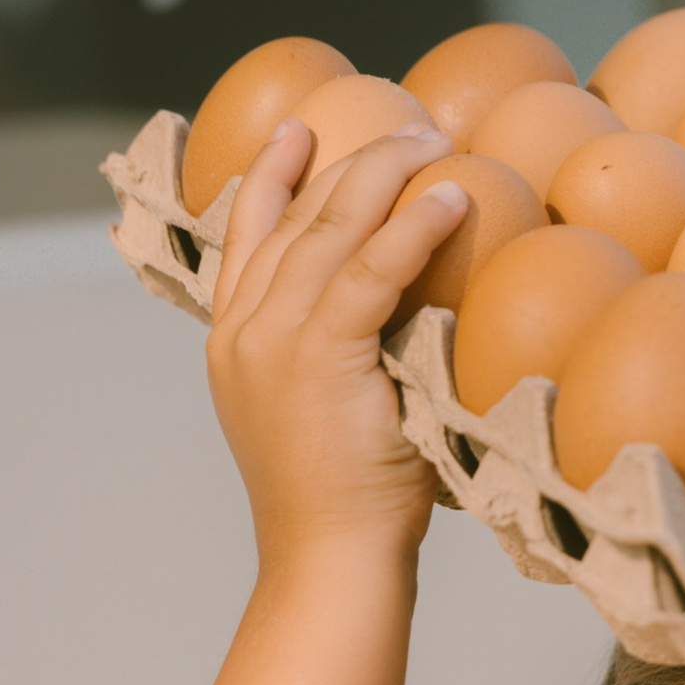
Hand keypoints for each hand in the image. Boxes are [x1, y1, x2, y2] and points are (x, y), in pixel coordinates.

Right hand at [207, 116, 466, 569]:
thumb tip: (394, 322)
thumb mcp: (320, 415)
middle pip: (297, 215)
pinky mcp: (323, 356)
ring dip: (387, 174)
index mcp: (235, 341)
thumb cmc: (343, 504)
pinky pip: (373, 270)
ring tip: (433, 141)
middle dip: (353, 160)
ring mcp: (277, 339)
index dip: (276, 174)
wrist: (327, 561)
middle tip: (406, 123)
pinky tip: (449, 197)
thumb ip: (332, 359)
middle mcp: (246, 329)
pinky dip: (412, 228)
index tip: (301, 128)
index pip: (248, 233)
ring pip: (332, 228)